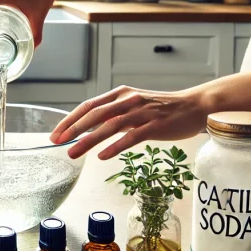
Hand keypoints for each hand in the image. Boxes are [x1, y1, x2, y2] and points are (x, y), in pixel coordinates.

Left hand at [50, 85, 208, 159]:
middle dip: (73, 128)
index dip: (70, 119)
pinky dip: (115, 146)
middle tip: (57, 142)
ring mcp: (142, 112)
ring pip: (110, 126)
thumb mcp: (134, 107)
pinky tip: (102, 156)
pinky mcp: (155, 126)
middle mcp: (128, 100)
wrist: (194, 106)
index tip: (56, 133)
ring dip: (89, 140)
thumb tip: (91, 128)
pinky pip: (132, 137)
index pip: (89, 105)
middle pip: (95, 114)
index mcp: (121, 94)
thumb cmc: (163, 109)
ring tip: (73, 153)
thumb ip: (114, 116)